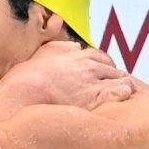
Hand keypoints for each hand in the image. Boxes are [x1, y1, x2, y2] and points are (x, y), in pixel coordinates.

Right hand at [3, 42, 134, 109]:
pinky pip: (120, 93)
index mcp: (79, 56)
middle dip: (114, 77)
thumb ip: (62, 47)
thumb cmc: (30, 75)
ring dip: (121, 86)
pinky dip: (123, 95)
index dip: (104, 66)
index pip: (101, 57)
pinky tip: (119, 102)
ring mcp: (94, 83)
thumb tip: (74, 46)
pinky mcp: (96, 100)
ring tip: (119, 96)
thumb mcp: (45, 52)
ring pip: (121, 81)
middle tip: (111, 87)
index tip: (103, 73)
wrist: (25, 93)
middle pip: (113, 70)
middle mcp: (90, 67)